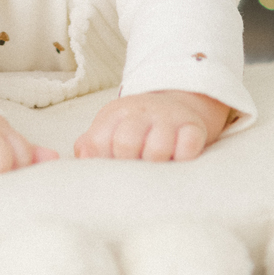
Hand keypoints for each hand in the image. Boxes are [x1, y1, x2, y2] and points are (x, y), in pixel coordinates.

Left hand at [73, 91, 230, 163]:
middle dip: (128, 164)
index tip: (110, 168)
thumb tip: (80, 161)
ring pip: (157, 149)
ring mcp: (168, 118)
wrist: (174, 103)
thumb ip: (90, 145)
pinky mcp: (193, 127)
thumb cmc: (135, 126)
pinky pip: (189, 146)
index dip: (102, 162)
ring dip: (155, 165)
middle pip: (125, 144)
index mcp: (115, 114)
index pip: (98, 142)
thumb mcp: (109, 128)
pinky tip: (177, 161)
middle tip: (134, 171)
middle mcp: (141, 112)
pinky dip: (183, 158)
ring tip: (155, 168)